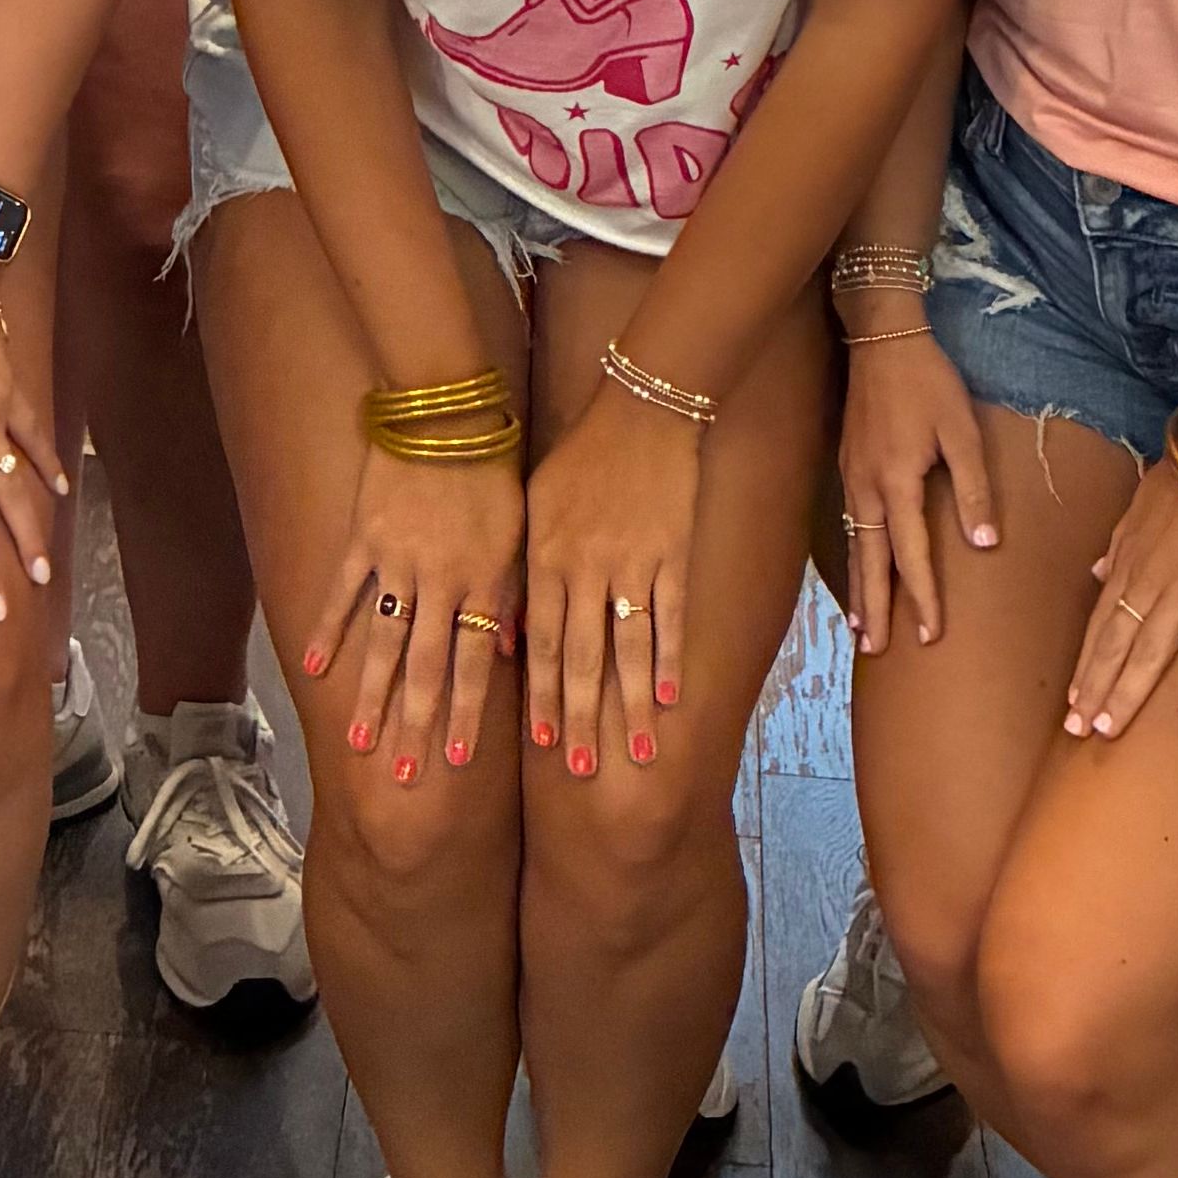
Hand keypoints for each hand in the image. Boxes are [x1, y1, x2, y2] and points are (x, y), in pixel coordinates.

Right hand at [299, 442, 525, 786]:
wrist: (447, 407)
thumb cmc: (494, 467)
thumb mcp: (518, 532)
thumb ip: (511, 593)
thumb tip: (509, 652)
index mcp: (483, 581)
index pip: (476, 663)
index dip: (468, 715)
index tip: (459, 764)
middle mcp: (439, 582)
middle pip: (427, 668)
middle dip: (417, 726)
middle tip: (403, 779)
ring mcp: (396, 562)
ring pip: (384, 643)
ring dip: (372, 697)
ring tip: (359, 745)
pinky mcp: (364, 538)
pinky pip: (344, 592)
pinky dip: (331, 630)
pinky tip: (317, 668)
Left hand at [523, 386, 702, 780]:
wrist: (640, 407)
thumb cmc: (579, 457)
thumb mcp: (535, 505)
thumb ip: (522, 568)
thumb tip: (505, 631)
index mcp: (544, 557)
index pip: (536, 641)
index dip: (536, 695)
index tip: (536, 745)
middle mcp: (583, 567)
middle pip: (578, 657)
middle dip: (577, 717)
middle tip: (578, 769)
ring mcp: (630, 562)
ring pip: (626, 649)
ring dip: (630, 705)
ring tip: (635, 755)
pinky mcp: (672, 553)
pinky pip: (669, 616)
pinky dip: (669, 658)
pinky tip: (671, 698)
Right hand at [836, 328, 998, 650]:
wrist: (881, 337)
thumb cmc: (928, 381)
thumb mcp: (961, 429)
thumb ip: (973, 489)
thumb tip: (984, 546)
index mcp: (896, 482)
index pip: (911, 555)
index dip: (922, 598)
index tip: (931, 636)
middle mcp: (867, 488)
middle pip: (871, 561)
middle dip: (876, 607)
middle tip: (876, 651)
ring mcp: (851, 477)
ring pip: (854, 545)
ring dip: (858, 588)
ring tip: (860, 627)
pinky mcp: (847, 465)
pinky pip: (849, 524)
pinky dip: (852, 555)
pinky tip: (857, 565)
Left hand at [1067, 443, 1177, 737]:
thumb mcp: (1136, 508)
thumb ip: (1116, 546)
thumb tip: (1097, 575)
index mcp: (1127, 564)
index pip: (1098, 625)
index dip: (1086, 666)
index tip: (1073, 700)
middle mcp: (1148, 585)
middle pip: (1114, 646)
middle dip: (1095, 690)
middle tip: (1079, 731)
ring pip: (1148, 654)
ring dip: (1127, 693)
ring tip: (1110, 730)